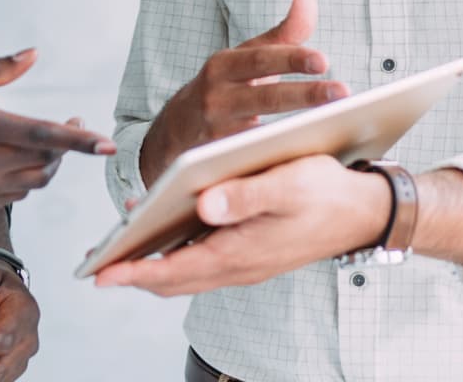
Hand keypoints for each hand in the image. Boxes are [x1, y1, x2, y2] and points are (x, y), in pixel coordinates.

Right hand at [0, 49, 114, 217]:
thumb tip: (33, 54)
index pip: (41, 135)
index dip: (78, 140)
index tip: (107, 144)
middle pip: (45, 163)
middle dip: (68, 147)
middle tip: (73, 124)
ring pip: (32, 182)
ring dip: (48, 164)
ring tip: (48, 141)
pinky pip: (11, 196)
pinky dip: (25, 179)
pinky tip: (18, 160)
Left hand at [95, 155, 389, 295]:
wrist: (365, 211)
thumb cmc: (326, 192)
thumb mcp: (287, 185)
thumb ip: (245, 196)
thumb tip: (202, 205)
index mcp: (241, 251)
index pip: (175, 270)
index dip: (135, 271)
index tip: (101, 272)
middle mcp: (239, 264)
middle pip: (174, 278)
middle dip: (134, 272)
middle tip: (98, 264)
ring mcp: (246, 262)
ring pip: (187, 272)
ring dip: (153, 264)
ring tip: (120, 248)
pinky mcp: (252, 252)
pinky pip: (203, 261)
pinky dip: (177, 254)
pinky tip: (164, 230)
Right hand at [139, 0, 347, 184]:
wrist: (176, 128)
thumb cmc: (224, 87)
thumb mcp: (246, 58)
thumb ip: (282, 34)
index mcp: (224, 65)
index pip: (260, 58)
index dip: (291, 58)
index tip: (324, 60)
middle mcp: (217, 96)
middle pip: (266, 96)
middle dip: (306, 94)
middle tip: (343, 92)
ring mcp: (217, 131)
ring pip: (260, 132)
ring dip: (296, 130)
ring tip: (333, 126)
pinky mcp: (220, 161)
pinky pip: (253, 160)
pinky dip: (278, 159)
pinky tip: (309, 158)